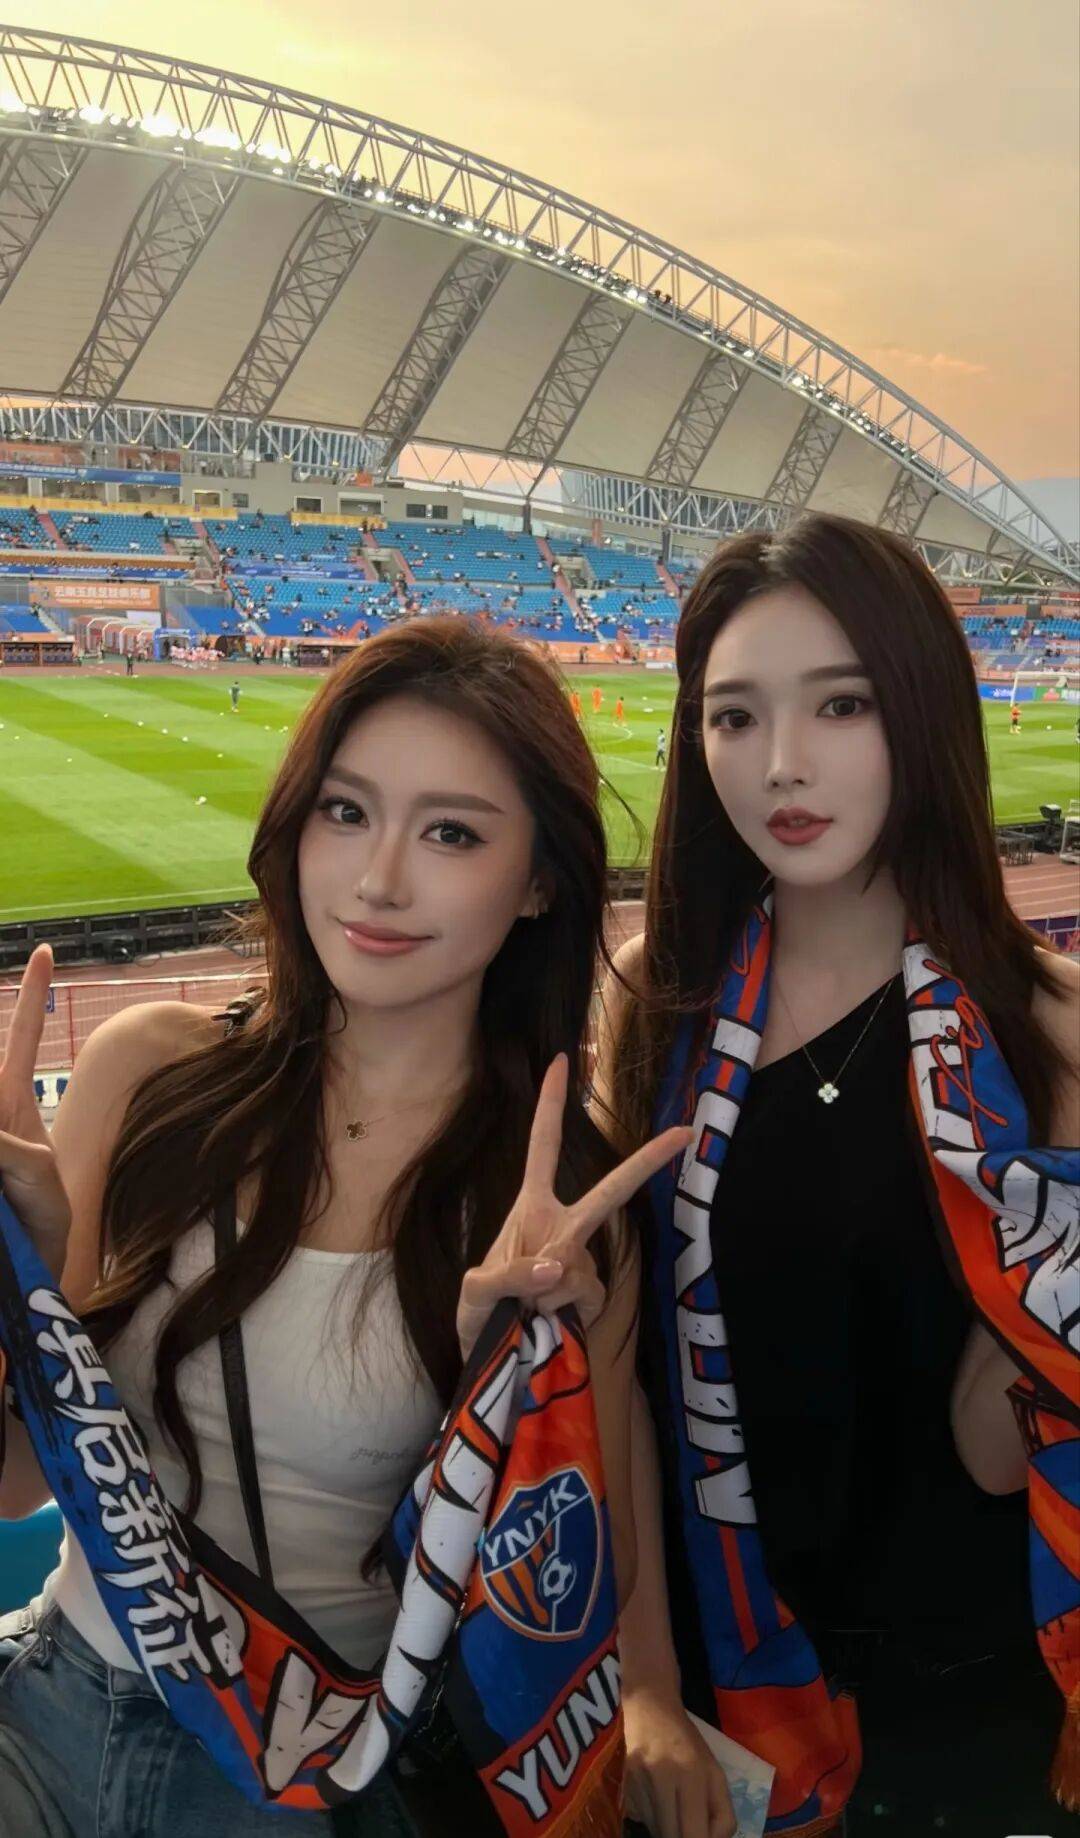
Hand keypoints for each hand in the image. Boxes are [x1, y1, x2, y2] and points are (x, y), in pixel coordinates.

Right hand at [0, 944, 70, 1247]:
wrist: (34, 1265)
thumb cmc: (40, 1218)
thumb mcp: (33, 1175)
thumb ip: (7, 1149)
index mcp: (12, 1104)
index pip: (22, 1036)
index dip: (33, 994)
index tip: (46, 952)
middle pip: (0, 1065)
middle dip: (10, 1088)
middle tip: (21, 1147)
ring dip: (10, 1151)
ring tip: (15, 1179)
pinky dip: (5, 1154)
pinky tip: (9, 1176)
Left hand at [457, 1054, 690, 1358]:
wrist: (495, 1359)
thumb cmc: (479, 1314)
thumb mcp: (476, 1291)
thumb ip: (511, 1275)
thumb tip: (557, 1265)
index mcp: (531, 1207)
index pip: (543, 1146)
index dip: (550, 1104)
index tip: (561, 1060)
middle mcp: (562, 1225)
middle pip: (611, 1191)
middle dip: (646, 1162)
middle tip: (683, 1132)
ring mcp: (581, 1259)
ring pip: (578, 1266)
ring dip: (546, 1292)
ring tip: (523, 1309)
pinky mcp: (592, 1293)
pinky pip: (586, 1294)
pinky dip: (562, 1309)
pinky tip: (545, 1320)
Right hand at [624, 1685, 736, 1837]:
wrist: (647, 1706)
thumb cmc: (687, 1741)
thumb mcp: (713, 1771)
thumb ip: (721, 1811)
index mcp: (693, 1774)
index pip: (696, 1834)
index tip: (703, 1835)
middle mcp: (663, 1780)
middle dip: (684, 1837)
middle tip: (690, 1825)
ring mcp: (639, 1784)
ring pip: (657, 1833)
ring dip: (668, 1830)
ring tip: (675, 1808)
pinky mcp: (623, 1787)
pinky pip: (643, 1820)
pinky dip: (654, 1820)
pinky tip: (658, 1800)